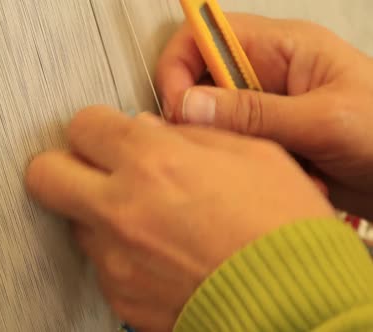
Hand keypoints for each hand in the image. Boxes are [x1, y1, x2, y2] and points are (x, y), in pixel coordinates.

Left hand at [25, 106, 332, 331]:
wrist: (297, 304)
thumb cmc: (284, 230)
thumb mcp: (250, 154)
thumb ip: (188, 134)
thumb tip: (146, 129)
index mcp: (152, 162)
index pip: (82, 126)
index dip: (97, 126)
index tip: (108, 134)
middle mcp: (121, 210)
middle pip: (44, 174)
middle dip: (63, 165)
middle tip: (93, 169)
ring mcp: (115, 259)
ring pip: (75, 222)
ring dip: (98, 213)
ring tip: (146, 218)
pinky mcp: (120, 296)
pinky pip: (102, 264)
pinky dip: (120, 254)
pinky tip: (159, 252)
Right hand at [155, 14, 372, 217]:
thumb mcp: (324, 121)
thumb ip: (254, 113)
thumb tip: (190, 105)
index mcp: (283, 48)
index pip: (206, 35)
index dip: (179, 66)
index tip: (179, 108)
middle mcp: (268, 73)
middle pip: (202, 81)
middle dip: (201, 117)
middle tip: (210, 145)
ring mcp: (267, 107)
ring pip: (214, 121)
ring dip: (228, 147)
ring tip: (257, 164)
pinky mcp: (269, 138)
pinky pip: (234, 147)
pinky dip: (245, 166)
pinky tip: (276, 175)